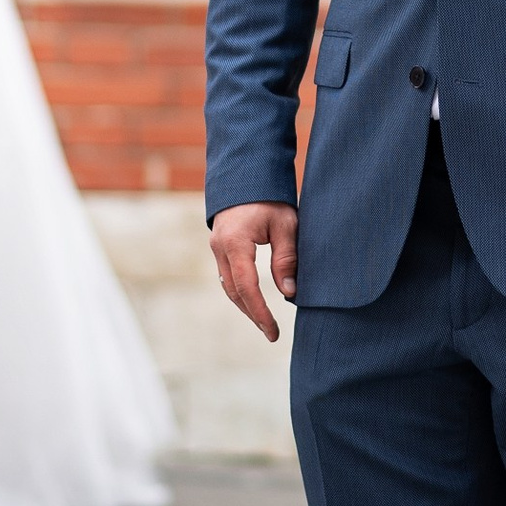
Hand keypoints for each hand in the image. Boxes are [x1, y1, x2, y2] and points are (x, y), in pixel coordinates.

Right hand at [209, 201, 297, 341]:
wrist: (247, 172)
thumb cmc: (270, 197)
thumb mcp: (285, 225)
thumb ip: (286, 258)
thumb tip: (288, 291)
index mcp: (236, 242)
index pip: (247, 288)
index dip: (260, 312)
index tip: (273, 331)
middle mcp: (220, 247)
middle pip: (234, 292)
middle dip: (252, 314)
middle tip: (271, 333)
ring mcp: (217, 246)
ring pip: (228, 286)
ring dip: (245, 305)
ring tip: (265, 322)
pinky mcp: (220, 245)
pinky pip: (228, 275)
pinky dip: (240, 291)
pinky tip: (254, 300)